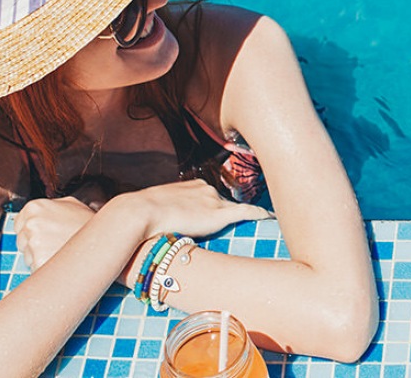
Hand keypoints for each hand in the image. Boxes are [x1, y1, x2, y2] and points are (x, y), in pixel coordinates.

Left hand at [13, 196, 96, 270]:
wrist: (107, 240)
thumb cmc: (90, 224)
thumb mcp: (72, 205)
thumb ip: (50, 206)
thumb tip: (38, 212)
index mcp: (34, 208)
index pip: (18, 225)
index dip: (31, 232)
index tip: (44, 235)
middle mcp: (31, 224)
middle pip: (21, 242)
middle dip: (34, 246)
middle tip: (55, 244)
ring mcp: (35, 244)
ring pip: (27, 258)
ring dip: (40, 258)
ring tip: (61, 252)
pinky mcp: (40, 262)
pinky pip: (36, 269)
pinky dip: (47, 269)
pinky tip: (62, 261)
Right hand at [125, 178, 273, 239]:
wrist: (140, 213)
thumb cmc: (142, 214)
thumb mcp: (157, 208)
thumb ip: (169, 212)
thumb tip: (165, 225)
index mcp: (193, 186)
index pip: (212, 196)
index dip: (218, 206)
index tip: (225, 212)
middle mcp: (207, 190)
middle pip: (226, 202)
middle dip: (234, 212)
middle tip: (250, 217)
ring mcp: (214, 201)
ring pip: (237, 208)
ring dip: (248, 215)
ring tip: (263, 220)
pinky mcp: (218, 215)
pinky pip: (246, 212)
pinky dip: (259, 214)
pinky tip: (270, 218)